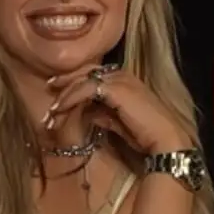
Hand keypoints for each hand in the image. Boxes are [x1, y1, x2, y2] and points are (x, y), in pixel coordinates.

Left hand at [46, 64, 192, 153]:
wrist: (165, 141)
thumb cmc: (145, 134)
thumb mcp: (118, 122)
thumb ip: (102, 114)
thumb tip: (86, 112)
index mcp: (124, 80)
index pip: (93, 74)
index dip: (73, 82)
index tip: (57, 92)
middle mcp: (121, 75)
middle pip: (85, 72)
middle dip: (64, 83)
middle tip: (48, 95)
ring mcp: (118, 79)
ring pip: (82, 80)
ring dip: (65, 95)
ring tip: (52, 112)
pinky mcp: (115, 88)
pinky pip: (85, 89)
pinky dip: (70, 99)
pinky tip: (60, 110)